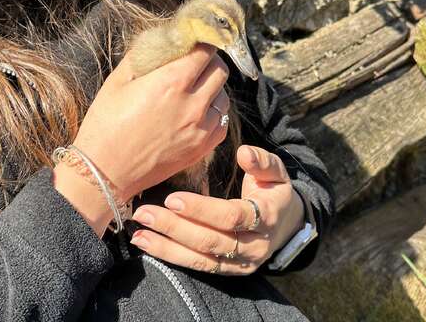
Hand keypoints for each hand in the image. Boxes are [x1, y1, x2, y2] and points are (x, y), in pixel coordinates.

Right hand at [71, 43, 230, 200]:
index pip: (205, 50)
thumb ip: (141, 55)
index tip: (193, 42)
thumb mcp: (117, 81)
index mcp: (170, 81)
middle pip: (220, 70)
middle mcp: (191, 103)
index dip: (200, 42)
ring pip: (224, 96)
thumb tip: (160, 39)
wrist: (105, 172)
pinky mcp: (202, 148)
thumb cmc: (106, 124)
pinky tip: (197, 112)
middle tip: (194, 63)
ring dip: (213, 87)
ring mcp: (200, 128)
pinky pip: (221, 122)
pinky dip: (214, 113)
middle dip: (209, 61)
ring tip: (195, 89)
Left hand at [129, 144, 304, 274]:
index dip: (201, 209)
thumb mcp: (275, 172)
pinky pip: (197, 266)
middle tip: (145, 213)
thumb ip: (261, 161)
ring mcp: (240, 263)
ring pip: (201, 258)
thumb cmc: (273, 190)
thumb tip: (244, 153)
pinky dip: (170, 256)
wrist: (286, 224)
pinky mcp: (227, 271)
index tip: (173, 198)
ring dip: (167, 245)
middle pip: (211, 240)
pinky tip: (148, 244)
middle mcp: (253, 246)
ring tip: (139, 232)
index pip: (231, 216)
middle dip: (175, 228)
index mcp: (265, 218)